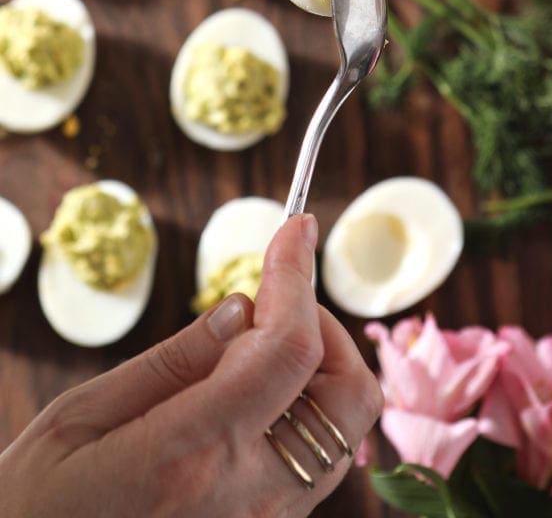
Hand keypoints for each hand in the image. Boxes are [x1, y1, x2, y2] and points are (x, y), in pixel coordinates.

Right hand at [0, 215, 382, 516]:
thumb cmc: (34, 508)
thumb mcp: (79, 419)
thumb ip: (172, 362)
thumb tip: (244, 308)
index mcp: (195, 453)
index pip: (288, 347)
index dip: (298, 275)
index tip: (296, 228)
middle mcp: (249, 497)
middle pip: (350, 395)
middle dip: (323, 326)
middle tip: (268, 303)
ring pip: (344, 431)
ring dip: (317, 368)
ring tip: (252, 347)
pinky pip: (317, 465)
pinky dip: (303, 410)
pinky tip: (250, 396)